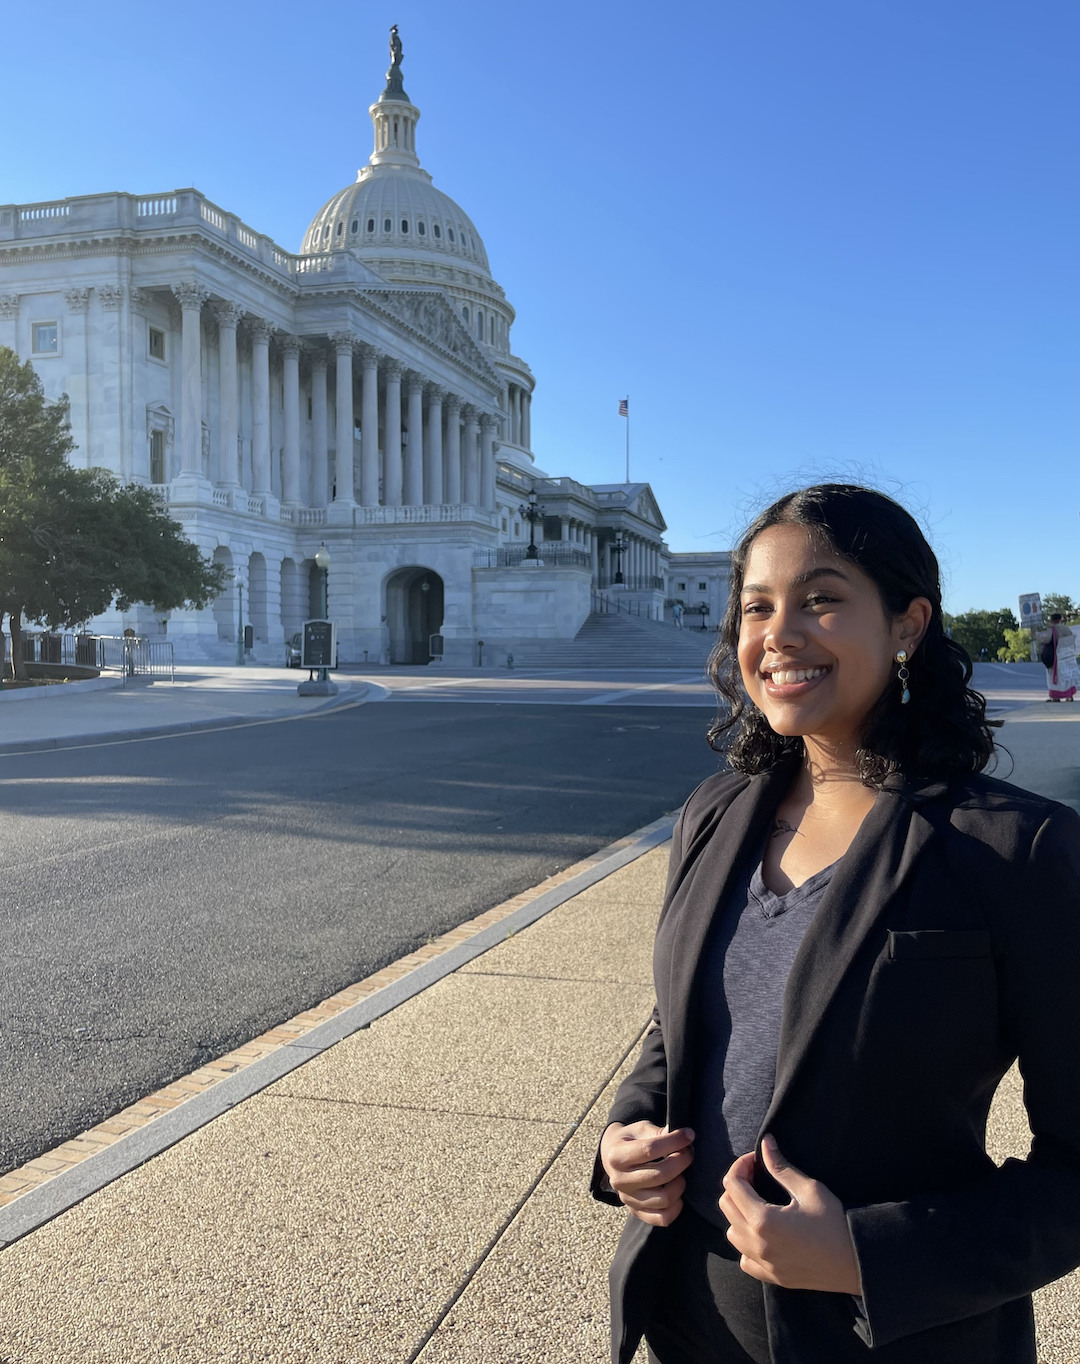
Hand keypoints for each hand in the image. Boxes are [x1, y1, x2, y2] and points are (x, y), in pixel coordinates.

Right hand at [599, 1121, 694, 1226]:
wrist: (611, 1156)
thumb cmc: (630, 1140)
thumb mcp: (639, 1129)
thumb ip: (658, 1132)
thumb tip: (683, 1137)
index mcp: (617, 1156)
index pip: (650, 1150)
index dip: (674, 1142)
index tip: (689, 1135)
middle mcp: (619, 1180)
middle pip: (660, 1175)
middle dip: (681, 1161)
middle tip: (688, 1153)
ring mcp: (627, 1199)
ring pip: (664, 1198)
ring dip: (680, 1184)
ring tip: (681, 1173)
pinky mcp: (636, 1212)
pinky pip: (662, 1218)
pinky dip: (676, 1207)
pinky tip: (677, 1193)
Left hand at [719, 1134, 861, 1293]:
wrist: (858, 1262)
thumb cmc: (836, 1223)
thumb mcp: (809, 1189)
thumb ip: (780, 1167)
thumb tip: (765, 1143)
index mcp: (763, 1220)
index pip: (732, 1184)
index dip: (741, 1165)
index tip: (756, 1159)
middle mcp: (757, 1244)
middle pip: (726, 1206)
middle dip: (737, 1185)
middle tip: (757, 1175)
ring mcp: (764, 1263)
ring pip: (732, 1233)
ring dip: (738, 1213)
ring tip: (759, 1202)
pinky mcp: (773, 1277)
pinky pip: (745, 1260)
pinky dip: (746, 1244)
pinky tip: (763, 1233)